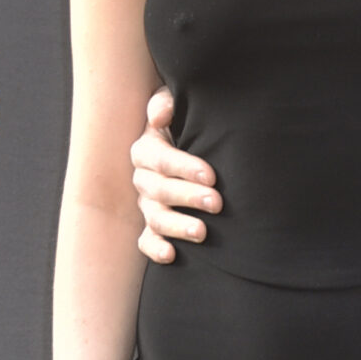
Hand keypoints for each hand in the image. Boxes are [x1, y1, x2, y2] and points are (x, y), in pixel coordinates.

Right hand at [131, 86, 221, 263]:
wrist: (191, 148)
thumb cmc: (187, 125)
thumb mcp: (177, 107)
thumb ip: (167, 104)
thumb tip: (159, 116)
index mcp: (146, 150)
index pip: (161, 160)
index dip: (185, 168)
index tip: (212, 176)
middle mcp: (143, 179)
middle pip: (159, 191)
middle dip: (189, 197)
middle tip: (217, 203)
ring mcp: (146, 205)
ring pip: (155, 218)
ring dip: (177, 227)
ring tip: (202, 233)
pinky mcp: (152, 227)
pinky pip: (146, 240)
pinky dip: (155, 249)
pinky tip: (172, 255)